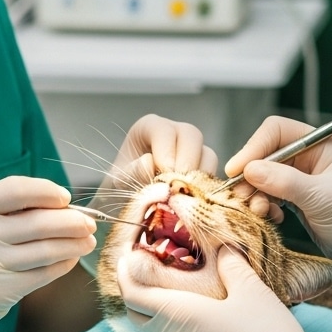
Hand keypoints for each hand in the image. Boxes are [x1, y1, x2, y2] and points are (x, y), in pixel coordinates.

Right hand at [0, 176, 95, 331]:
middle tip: (88, 223)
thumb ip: (4, 214)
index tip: (65, 198)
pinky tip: (69, 260)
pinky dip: (62, 265)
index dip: (46, 191)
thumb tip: (59, 206)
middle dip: (72, 221)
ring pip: (46, 249)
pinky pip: (42, 274)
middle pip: (38, 221)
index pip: (15, 190)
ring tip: (86, 241)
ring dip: (73, 244)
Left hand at [81, 115, 216, 273]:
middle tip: (178, 187)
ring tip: (183, 197)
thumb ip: (132, 171)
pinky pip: (213, 175)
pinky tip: (192, 203)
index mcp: (150, 127)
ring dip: (198, 178)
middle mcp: (175, 133)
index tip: (163, 173)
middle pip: (191, 135)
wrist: (129, 204)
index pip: (164, 130)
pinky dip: (205, 189)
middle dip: (187, 162)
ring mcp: (193, 150)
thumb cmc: (121, 187)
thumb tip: (150, 163)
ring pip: (208, 154)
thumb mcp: (118, 181)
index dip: (166, 151)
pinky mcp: (204, 170)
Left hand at [119, 247, 331, 331]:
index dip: (125, 275)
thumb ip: (232, 265)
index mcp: (177, 312)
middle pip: (134, 315)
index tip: (126, 259)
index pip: (133, 293)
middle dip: (131, 293)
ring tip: (154, 300)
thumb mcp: (251, 290)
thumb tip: (223, 247)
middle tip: (140, 275)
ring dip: (143, 317)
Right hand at [226, 117, 331, 320]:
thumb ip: (285, 182)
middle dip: (251, 175)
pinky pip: (268, 193)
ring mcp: (301, 177)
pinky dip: (263, 204)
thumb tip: (249, 170)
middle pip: (265, 153)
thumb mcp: (320, 199)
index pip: (276, 131)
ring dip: (255, 193)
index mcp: (322, 144)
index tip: (237, 170)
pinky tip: (270, 217)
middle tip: (241, 197)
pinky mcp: (295, 196)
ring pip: (263, 175)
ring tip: (257, 211)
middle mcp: (309, 156)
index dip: (254, 147)